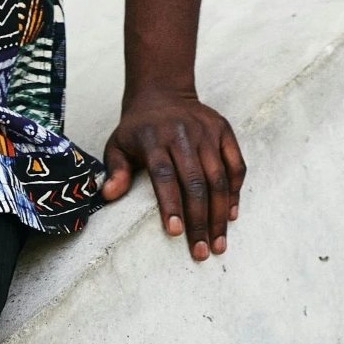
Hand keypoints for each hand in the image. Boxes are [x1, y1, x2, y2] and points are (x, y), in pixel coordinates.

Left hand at [101, 87, 245, 259]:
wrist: (161, 92)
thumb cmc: (136, 128)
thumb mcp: (117, 144)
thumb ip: (115, 170)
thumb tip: (107, 196)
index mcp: (153, 139)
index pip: (164, 176)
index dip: (171, 204)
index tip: (175, 232)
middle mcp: (182, 135)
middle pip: (195, 183)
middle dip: (200, 220)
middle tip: (202, 251)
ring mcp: (206, 133)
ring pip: (219, 178)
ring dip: (220, 214)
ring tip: (219, 243)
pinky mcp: (224, 131)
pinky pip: (236, 165)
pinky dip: (235, 191)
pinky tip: (231, 215)